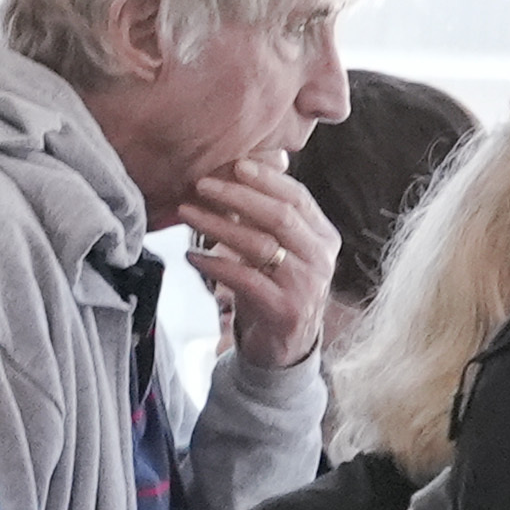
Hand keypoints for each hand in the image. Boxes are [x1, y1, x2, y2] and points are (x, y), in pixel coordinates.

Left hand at [180, 157, 340, 371]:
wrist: (284, 346)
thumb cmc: (275, 286)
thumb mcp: (280, 249)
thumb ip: (268, 215)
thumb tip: (242, 168)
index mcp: (323, 236)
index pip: (298, 198)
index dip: (267, 179)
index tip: (235, 164)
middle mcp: (320, 258)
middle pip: (279, 216)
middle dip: (238, 196)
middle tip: (202, 184)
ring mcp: (305, 285)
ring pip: (259, 245)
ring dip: (217, 225)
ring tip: (187, 213)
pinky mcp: (284, 309)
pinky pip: (244, 279)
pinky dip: (214, 264)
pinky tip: (191, 255)